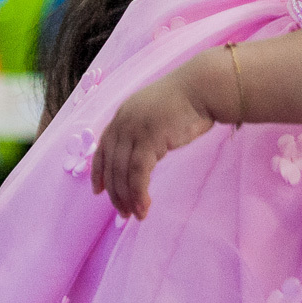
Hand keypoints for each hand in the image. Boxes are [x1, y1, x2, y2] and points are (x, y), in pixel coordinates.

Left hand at [91, 64, 214, 219]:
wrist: (203, 87)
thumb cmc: (188, 100)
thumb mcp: (156, 113)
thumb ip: (143, 130)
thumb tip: (140, 155)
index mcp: (124, 113)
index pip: (103, 147)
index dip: (98, 171)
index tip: (98, 191)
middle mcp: (124, 121)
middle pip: (111, 164)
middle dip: (115, 192)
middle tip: (123, 213)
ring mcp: (134, 129)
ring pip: (122, 173)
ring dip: (126, 199)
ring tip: (135, 215)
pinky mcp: (148, 140)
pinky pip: (138, 175)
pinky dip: (139, 194)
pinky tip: (145, 207)